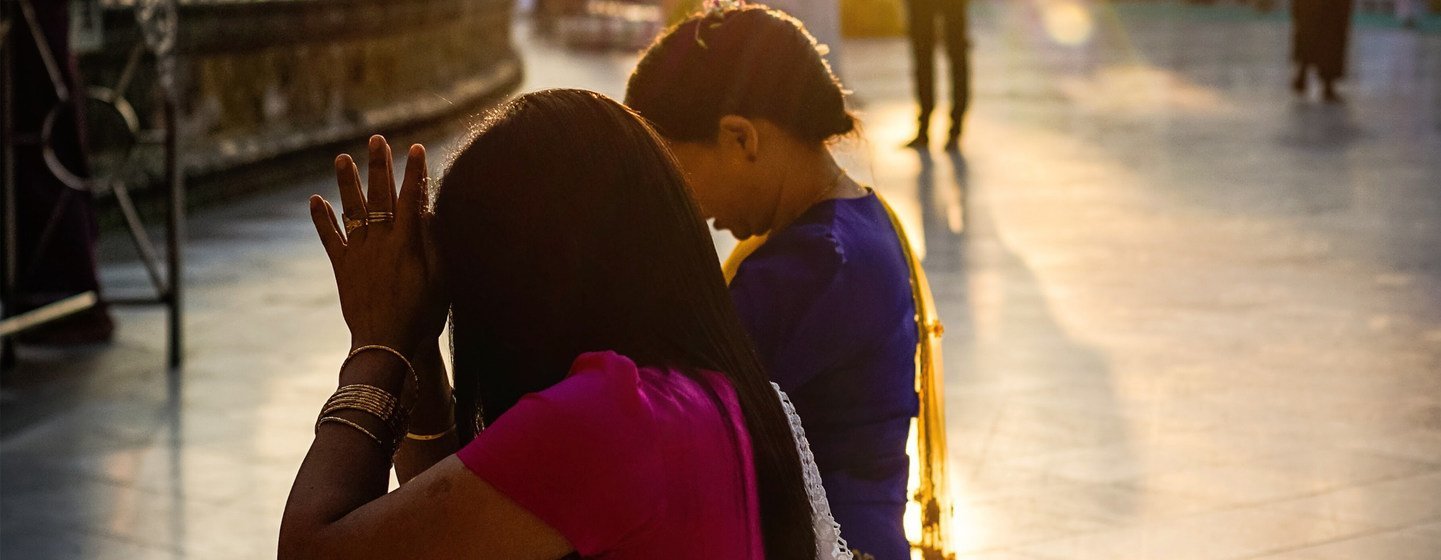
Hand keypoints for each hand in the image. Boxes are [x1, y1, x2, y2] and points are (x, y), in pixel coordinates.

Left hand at [309, 135, 444, 356]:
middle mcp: (380, 242)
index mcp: (407, 243)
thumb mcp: (439, 279)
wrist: (386, 344)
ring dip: (348, 183)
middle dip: (380, 166)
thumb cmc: (422, 315)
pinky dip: (322, 219)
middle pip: (380, 196)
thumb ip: (433, 243)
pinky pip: (330, 238)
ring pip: (352, 210)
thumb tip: (427, 212)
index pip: (412, 199)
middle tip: (377, 140)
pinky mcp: (342, 267)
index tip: (418, 149)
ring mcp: (358, 253)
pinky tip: (316, 200)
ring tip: (342, 158)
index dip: (415, 173)